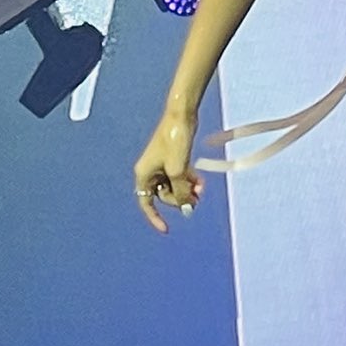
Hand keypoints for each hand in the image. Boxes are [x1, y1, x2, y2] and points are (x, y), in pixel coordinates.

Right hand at [134, 110, 205, 232]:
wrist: (181, 116)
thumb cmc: (175, 140)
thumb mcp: (178, 171)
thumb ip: (180, 192)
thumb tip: (186, 208)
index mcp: (144, 174)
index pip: (146, 203)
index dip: (154, 218)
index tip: (166, 229)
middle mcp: (150, 171)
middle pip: (163, 196)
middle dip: (180, 199)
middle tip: (196, 198)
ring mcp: (161, 165)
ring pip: (174, 186)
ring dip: (187, 190)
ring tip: (201, 189)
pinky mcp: (172, 159)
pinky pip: (179, 177)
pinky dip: (189, 181)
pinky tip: (200, 181)